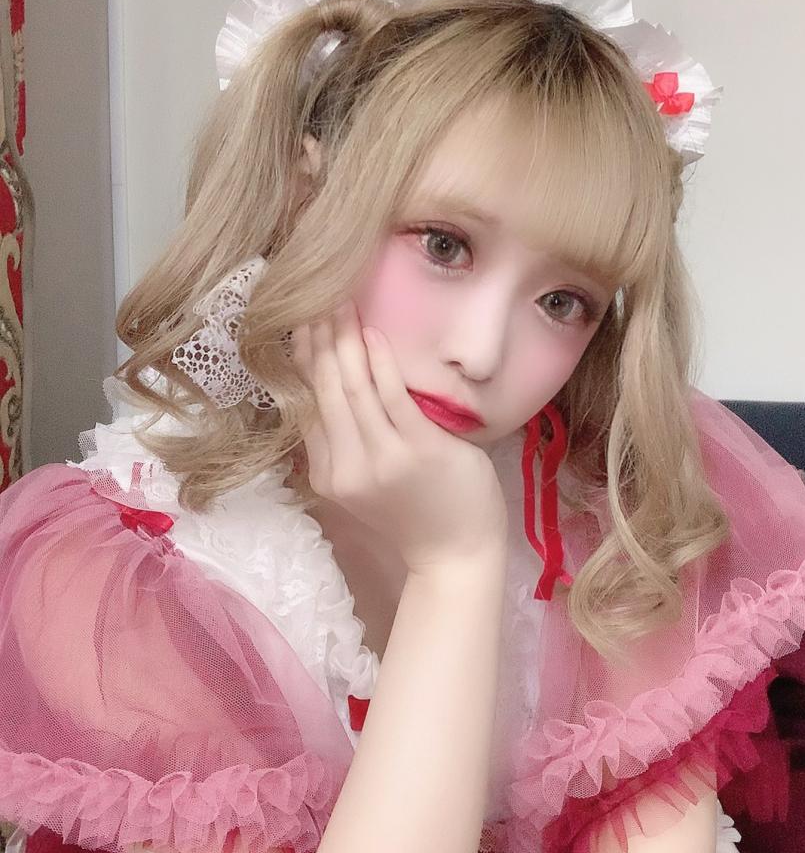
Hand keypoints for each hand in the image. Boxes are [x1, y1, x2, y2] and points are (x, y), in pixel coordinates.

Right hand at [290, 301, 508, 574]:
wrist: (456, 555)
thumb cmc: (415, 514)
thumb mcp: (362, 486)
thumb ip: (341, 446)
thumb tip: (328, 390)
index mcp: (328, 475)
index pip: (306, 406)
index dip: (301, 361)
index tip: (300, 323)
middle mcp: (346, 467)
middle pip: (323, 391)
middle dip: (317, 340)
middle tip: (314, 297)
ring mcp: (382, 459)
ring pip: (352, 389)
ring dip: (343, 341)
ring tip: (338, 303)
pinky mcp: (418, 450)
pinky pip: (393, 396)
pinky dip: (380, 363)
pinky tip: (372, 335)